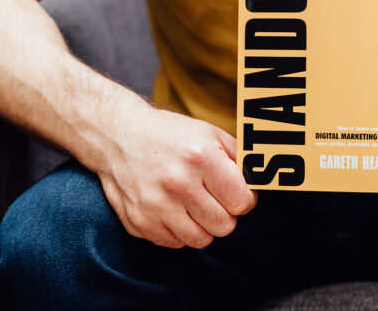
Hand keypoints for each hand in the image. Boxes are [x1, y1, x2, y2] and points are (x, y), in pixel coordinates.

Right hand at [97, 108, 256, 248]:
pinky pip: (175, 244)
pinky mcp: (139, 222)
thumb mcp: (210, 134)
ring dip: (204, 226)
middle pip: (224, 225)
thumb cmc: (170, 135)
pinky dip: (179, 232)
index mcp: (201, 157)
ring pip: (201, 240)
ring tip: (196, 206)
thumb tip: (259, 183)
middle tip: (215, 200)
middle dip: (225, 214)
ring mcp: (156, 205)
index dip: (245, 199)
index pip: (242, 201)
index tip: (237, 193)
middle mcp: (178, 182)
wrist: (118, 136)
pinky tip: (174, 210)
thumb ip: (239, 159)